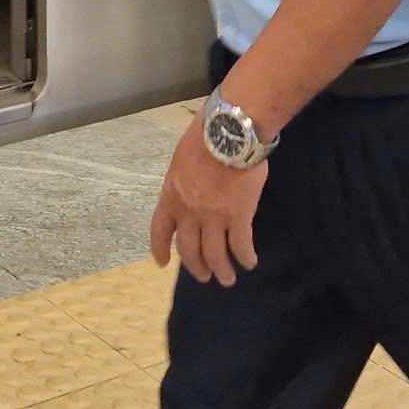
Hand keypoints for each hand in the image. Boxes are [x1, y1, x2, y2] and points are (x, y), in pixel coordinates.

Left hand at [149, 116, 265, 286]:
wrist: (229, 130)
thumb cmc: (205, 135)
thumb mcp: (181, 158)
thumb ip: (183, 180)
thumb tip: (190, 187)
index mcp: (171, 195)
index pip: (160, 229)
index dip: (159, 248)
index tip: (162, 263)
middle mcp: (188, 212)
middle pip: (189, 250)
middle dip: (196, 267)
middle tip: (204, 275)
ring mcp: (213, 217)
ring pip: (214, 255)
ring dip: (221, 270)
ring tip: (227, 278)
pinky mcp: (238, 216)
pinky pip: (240, 245)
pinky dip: (244, 257)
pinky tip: (249, 261)